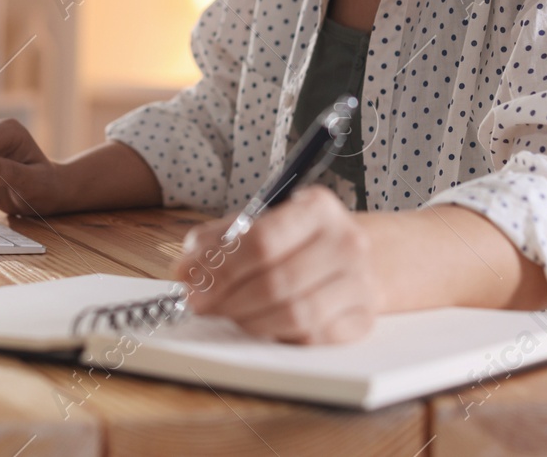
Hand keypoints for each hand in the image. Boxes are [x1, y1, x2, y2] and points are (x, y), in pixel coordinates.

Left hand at [171, 185, 379, 343]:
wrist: (350, 256)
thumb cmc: (295, 241)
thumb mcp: (257, 223)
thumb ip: (217, 242)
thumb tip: (184, 271)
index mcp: (317, 208)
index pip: (262, 241)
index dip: (221, 268)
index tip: (192, 284)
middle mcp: (346, 242)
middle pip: (276, 282)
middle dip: (228, 300)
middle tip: (202, 305)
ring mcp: (359, 283)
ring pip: (294, 314)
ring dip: (250, 320)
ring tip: (231, 314)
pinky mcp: (362, 320)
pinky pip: (312, 337)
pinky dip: (279, 335)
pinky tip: (264, 324)